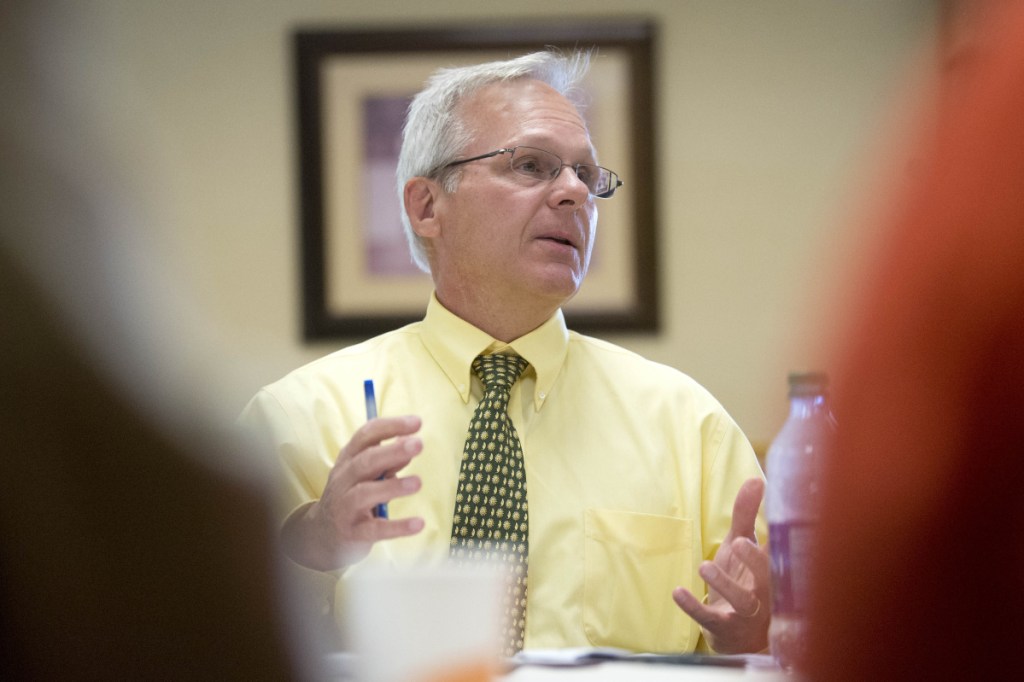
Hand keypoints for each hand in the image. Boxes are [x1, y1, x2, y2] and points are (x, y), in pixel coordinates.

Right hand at [281, 415, 424, 570]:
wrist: (323, 535)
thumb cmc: (353, 496)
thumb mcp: (368, 475)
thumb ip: (389, 460)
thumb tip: (411, 442)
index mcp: (348, 460)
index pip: (366, 436)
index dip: (390, 426)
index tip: (417, 422)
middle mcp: (343, 480)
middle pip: (364, 461)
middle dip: (391, 451)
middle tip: (418, 444)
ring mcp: (345, 507)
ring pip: (365, 493)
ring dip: (392, 486)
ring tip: (417, 483)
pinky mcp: (352, 533)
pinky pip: (374, 529)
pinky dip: (396, 527)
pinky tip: (418, 524)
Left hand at [672, 477, 769, 652]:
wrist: (737, 636)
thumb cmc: (743, 581)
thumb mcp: (741, 545)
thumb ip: (746, 514)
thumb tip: (756, 479)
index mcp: (771, 569)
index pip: (780, 555)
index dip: (779, 543)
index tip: (773, 524)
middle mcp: (764, 592)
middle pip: (767, 578)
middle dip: (755, 561)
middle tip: (740, 542)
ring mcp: (744, 612)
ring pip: (742, 601)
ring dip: (725, 584)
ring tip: (704, 566)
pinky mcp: (723, 627)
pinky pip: (710, 619)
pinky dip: (694, 606)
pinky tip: (678, 592)